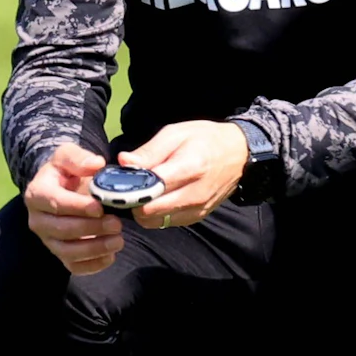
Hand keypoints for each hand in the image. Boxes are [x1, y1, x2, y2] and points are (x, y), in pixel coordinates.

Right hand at [23, 143, 122, 274]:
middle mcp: (38, 220)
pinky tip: (111, 255)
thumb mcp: (69, 155)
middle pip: (61, 230)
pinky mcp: (60, 254)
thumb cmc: (66, 171)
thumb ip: (79, 158)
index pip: (55, 203)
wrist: (62, 188)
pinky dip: (93, 265)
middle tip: (116, 224)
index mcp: (37, 194)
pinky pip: (73, 266)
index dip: (77, 207)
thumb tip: (96, 164)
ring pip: (67, 252)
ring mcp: (47, 240)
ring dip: (95, 249)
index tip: (100, 208)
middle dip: (91, 229)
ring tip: (118, 240)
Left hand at [119, 121, 249, 229]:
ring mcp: (197, 209)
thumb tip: (124, 162)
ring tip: (140, 193)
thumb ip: (150, 150)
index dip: (129, 188)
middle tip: (125, 189)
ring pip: (155, 221)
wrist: (240, 155)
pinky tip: (155, 199)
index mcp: (189, 168)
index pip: (151, 189)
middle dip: (132, 202)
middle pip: (149, 211)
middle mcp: (194, 194)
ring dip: (142, 210)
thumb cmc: (205, 139)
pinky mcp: (197, 217)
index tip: (116, 183)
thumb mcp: (176, 133)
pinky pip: (166, 222)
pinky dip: (155, 214)